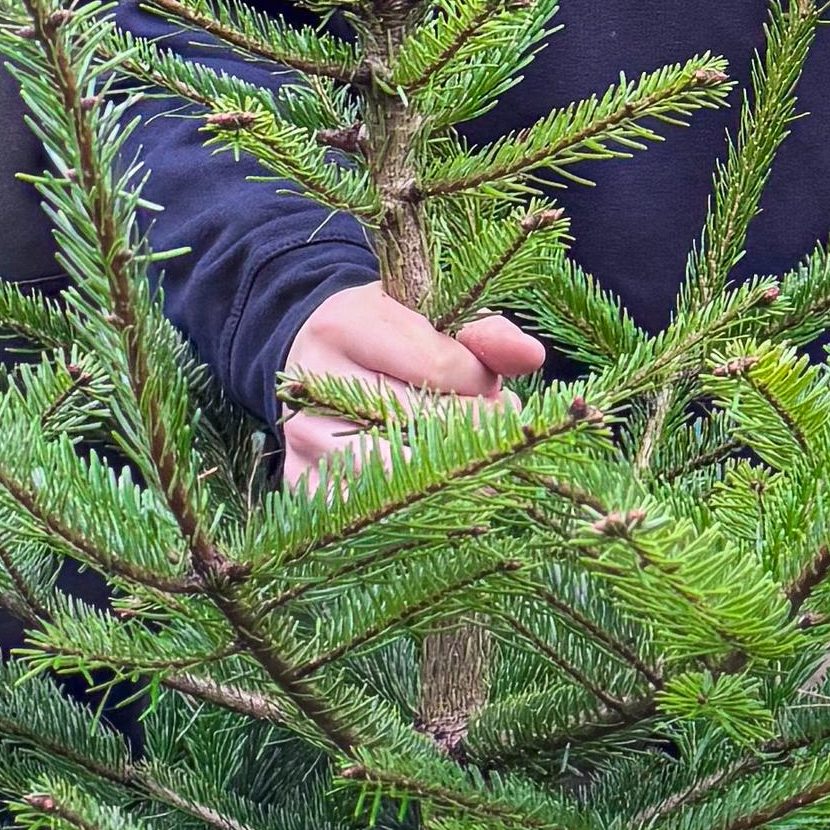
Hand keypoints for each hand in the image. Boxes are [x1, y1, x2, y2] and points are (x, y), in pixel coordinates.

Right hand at [278, 284, 543, 491]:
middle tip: (492, 431)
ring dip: (448, 475)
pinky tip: (433, 493)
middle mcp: (312, 380)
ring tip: (472, 463)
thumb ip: (486, 334)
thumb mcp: (434, 318)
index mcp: (347, 323)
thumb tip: (531, 356)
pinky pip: (367, 511)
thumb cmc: (392, 337)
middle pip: (419, 422)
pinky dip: (410, 508)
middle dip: (472, 431)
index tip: (490, 389)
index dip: (480, 384)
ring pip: (395, 472)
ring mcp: (299, 435)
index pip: (439, 366)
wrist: (314, 358)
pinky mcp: (298, 481)